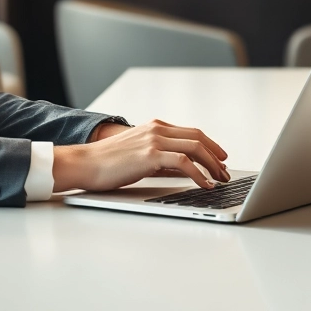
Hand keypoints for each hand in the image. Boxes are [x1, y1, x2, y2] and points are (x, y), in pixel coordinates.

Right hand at [53, 119, 228, 192]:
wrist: (84, 163)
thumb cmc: (107, 163)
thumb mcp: (139, 154)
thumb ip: (161, 158)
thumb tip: (184, 170)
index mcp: (155, 126)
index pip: (191, 132)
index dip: (210, 145)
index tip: (220, 158)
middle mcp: (157, 129)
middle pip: (198, 138)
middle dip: (216, 155)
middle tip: (225, 170)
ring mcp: (154, 140)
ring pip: (195, 148)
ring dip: (212, 165)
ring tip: (220, 179)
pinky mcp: (151, 155)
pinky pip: (185, 163)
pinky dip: (200, 174)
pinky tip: (205, 184)